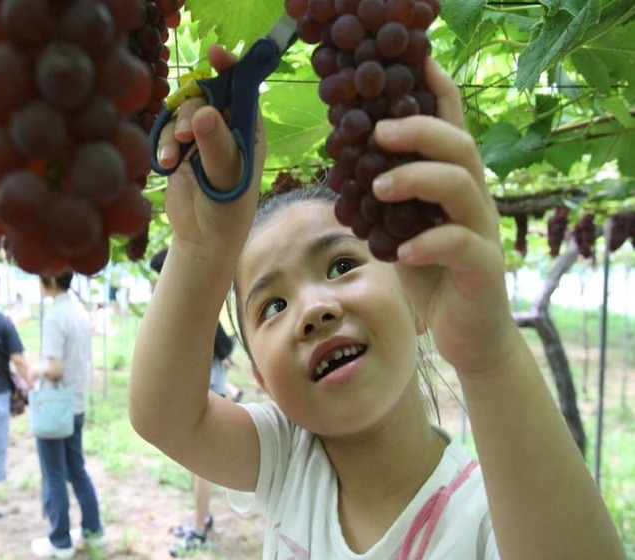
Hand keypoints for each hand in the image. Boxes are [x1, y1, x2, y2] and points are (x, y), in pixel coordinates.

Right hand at [154, 45, 266, 261]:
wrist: (203, 240)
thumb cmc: (228, 211)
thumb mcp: (227, 178)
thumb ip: (216, 146)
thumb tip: (205, 112)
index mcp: (249, 130)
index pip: (243, 88)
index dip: (231, 68)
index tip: (216, 54)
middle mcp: (226, 128)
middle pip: (206, 96)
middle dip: (192, 110)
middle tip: (186, 135)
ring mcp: (201, 138)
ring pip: (182, 112)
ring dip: (173, 132)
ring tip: (172, 159)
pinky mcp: (179, 150)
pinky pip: (165, 131)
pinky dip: (161, 144)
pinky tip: (163, 166)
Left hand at [371, 58, 513, 376]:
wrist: (467, 336)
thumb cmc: (431, 279)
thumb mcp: (400, 233)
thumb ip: (384, 204)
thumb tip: (343, 170)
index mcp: (454, 187)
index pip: (453, 130)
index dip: (439, 95)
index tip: (418, 65)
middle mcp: (474, 201)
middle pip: (460, 146)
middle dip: (418, 130)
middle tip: (377, 130)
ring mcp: (483, 232)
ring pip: (462, 186)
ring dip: (417, 178)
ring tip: (378, 186)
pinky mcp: (484, 267)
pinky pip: (461, 244)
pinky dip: (428, 243)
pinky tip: (401, 251)